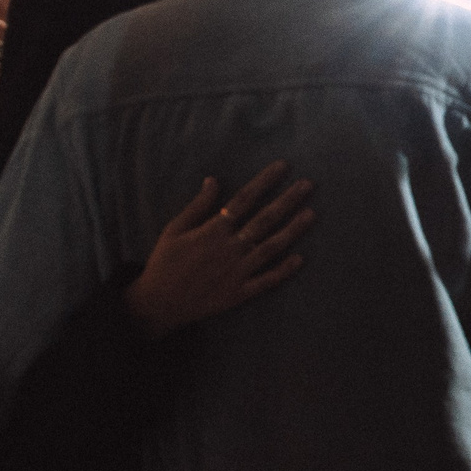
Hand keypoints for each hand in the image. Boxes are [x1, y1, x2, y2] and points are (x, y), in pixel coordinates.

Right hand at [122, 163, 314, 337]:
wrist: (158, 303)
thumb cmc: (165, 262)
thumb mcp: (174, 229)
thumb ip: (197, 206)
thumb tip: (213, 179)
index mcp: (212, 230)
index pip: (244, 199)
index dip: (264, 182)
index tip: (282, 167)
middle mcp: (229, 248)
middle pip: (264, 220)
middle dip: (287, 201)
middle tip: (308, 184)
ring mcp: (237, 271)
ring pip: (271, 247)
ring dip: (293, 230)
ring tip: (312, 214)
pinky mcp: (240, 292)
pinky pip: (266, 281)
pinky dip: (284, 270)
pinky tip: (301, 258)